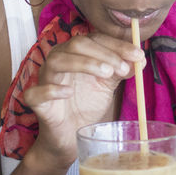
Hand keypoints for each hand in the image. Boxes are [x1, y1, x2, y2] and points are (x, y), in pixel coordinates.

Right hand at [23, 32, 144, 163]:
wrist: (71, 135)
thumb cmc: (87, 104)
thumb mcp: (108, 84)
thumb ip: (121, 70)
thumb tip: (140, 59)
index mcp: (76, 53)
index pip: (95, 39)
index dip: (117, 45)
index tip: (138, 55)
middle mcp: (59, 61)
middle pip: (77, 45)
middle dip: (104, 53)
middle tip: (123, 68)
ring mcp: (46, 80)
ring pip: (56, 61)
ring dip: (83, 63)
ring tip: (106, 74)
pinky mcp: (36, 102)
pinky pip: (36, 92)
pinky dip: (52, 90)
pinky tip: (68, 92)